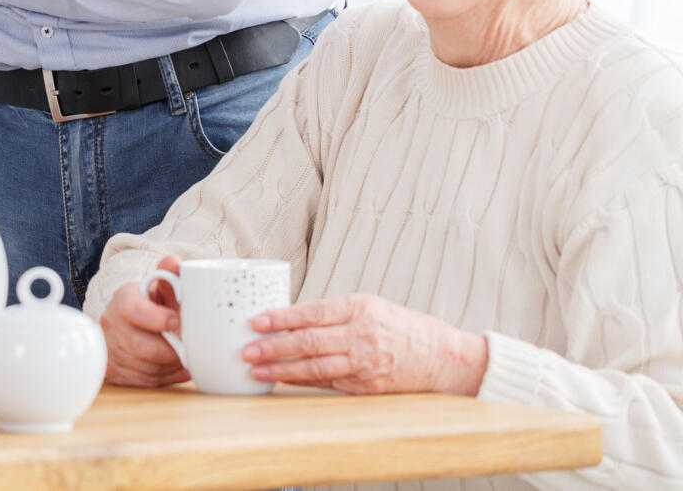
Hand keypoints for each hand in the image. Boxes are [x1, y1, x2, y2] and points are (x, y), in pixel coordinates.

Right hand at [99, 255, 190, 386]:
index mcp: (123, 299)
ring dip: (171, 366)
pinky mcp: (115, 371)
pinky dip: (166, 377)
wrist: (127, 324)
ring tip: (186, 358)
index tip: (174, 321)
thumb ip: (170, 276)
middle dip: (169, 351)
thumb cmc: (152, 306)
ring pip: (145, 367)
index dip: (154, 317)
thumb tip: (174, 262)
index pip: (132, 308)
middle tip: (189, 348)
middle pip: (140, 346)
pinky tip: (176, 368)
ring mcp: (110, 349)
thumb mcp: (160, 288)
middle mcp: (111, 323)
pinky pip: (144, 381)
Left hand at [242, 294, 488, 395]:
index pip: (312, 312)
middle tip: (246, 351)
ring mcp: (366, 363)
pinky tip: (285, 380)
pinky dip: (305, 382)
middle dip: (273, 347)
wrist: (448, 358)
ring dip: (283, 370)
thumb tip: (291, 318)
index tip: (255, 322)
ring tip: (257, 370)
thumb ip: (335, 312)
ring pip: (316, 367)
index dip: (280, 318)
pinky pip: (330, 384)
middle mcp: (362, 335)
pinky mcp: (369, 386)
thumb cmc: (405, 327)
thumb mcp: (372, 306)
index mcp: (360, 308)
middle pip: (309, 342)